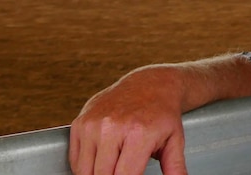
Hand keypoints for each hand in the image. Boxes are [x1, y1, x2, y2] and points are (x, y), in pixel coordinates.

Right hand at [69, 67, 187, 174]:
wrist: (150, 84)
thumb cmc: (163, 114)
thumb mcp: (175, 140)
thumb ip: (175, 167)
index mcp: (138, 133)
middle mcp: (112, 127)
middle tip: (125, 171)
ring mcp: (93, 123)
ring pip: (84, 171)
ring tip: (114, 167)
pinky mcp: (80, 122)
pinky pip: (75, 159)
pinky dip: (85, 167)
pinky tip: (102, 160)